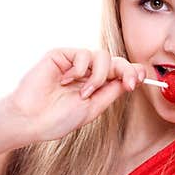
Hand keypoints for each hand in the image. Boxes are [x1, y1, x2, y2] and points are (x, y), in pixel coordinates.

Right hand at [7, 48, 145, 142]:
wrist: (32, 120)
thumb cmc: (57, 119)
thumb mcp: (93, 108)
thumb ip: (110, 92)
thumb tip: (130, 80)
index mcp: (94, 85)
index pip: (118, 72)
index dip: (132, 72)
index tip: (142, 79)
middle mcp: (85, 71)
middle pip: (115, 61)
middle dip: (126, 70)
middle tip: (130, 83)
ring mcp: (73, 62)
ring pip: (102, 56)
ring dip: (98, 77)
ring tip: (82, 93)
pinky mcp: (60, 55)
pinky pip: (82, 54)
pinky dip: (79, 69)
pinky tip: (65, 81)